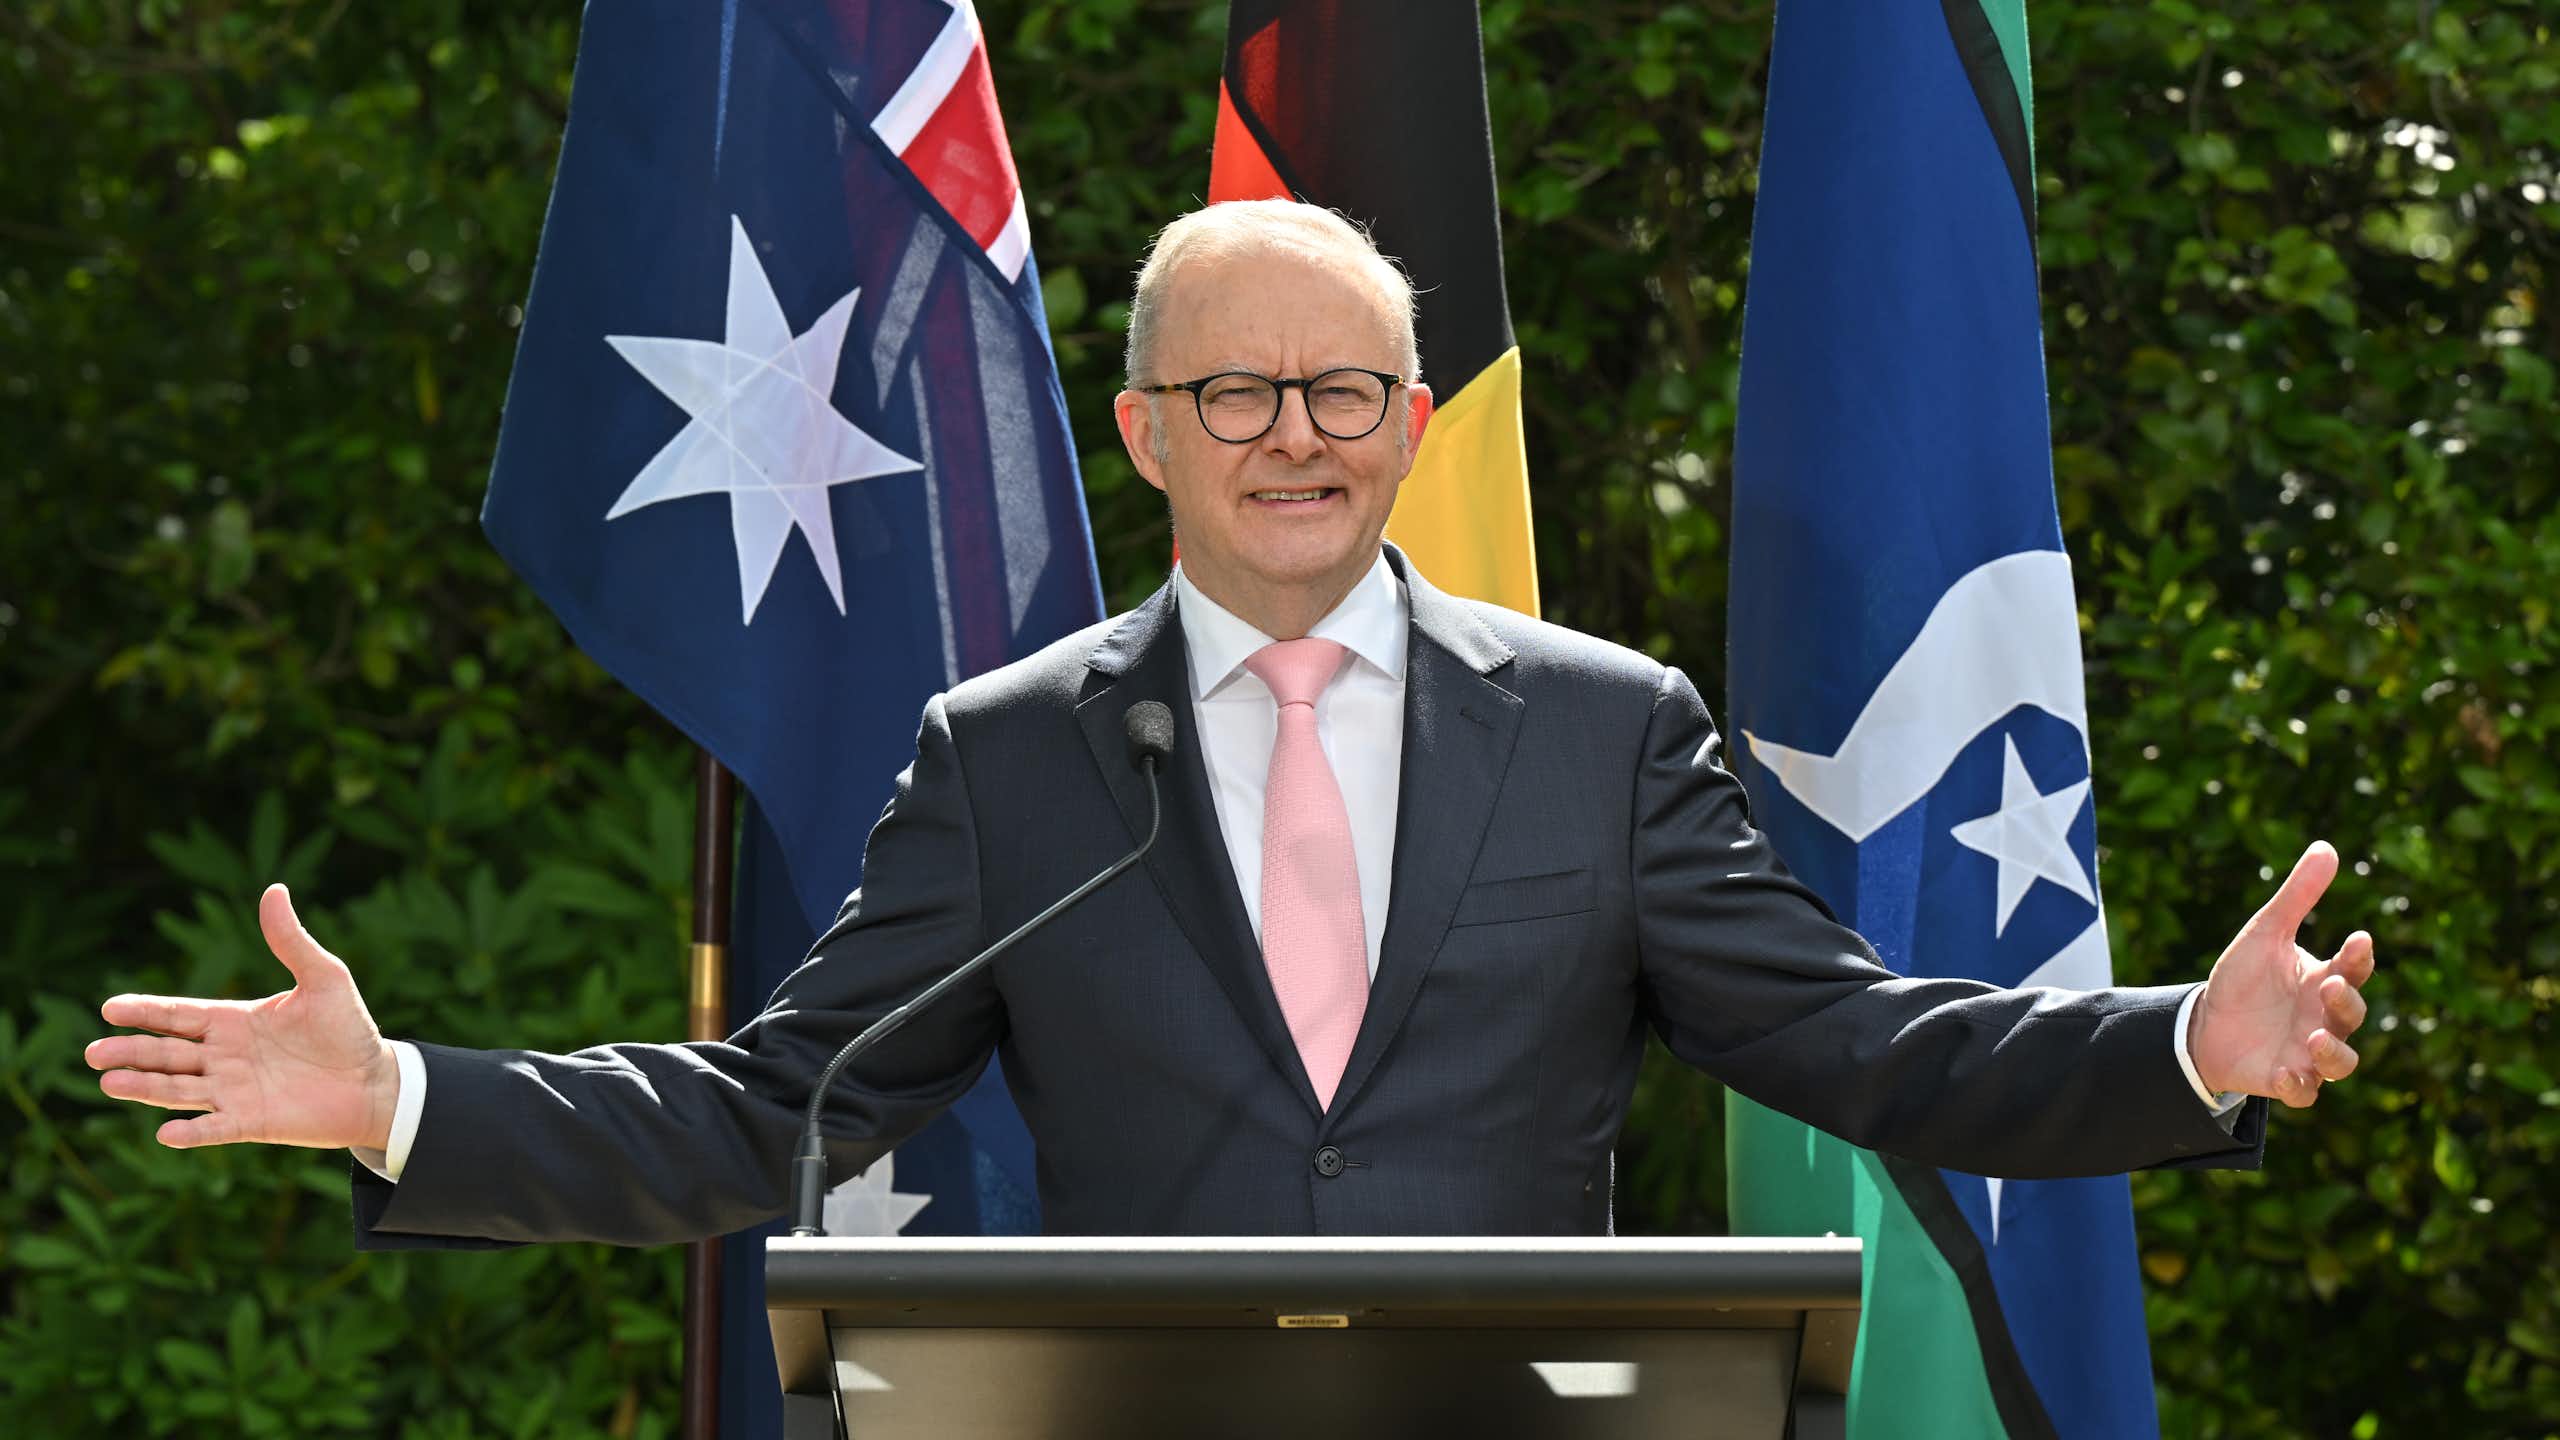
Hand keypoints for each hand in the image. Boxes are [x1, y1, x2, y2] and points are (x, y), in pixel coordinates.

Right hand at [88, 884, 399, 1150]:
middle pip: (167, 1053)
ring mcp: (234, 1091)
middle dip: (131, 1052)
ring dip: (145, 1088)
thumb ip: (291, 941)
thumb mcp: (323, 978)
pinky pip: (214, 1129)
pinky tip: (166, 1133)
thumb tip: (273, 890)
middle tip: (95, 1052)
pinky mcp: (251, 1122)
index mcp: (233, 1021)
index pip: (178, 1015)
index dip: (145, 1012)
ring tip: (109, 1083)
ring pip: (178, 1090)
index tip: (110, 1009)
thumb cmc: (348, 1029)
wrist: (376, 1081)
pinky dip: (192, 1132)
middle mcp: (224, 1057)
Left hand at [2188, 840, 2375, 1107]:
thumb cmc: (2243, 978)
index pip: (2354, 969)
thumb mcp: (2265, 932)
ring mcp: (2308, 1052)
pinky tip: (2283, 1073)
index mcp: (2324, 980)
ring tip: (2313, 1037)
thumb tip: (2327, 847)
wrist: (2204, 1024)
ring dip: (2334, 1053)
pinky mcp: (2285, 1080)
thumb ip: (2297, 897)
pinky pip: (2304, 1093)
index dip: (2359, 957)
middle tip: (2327, 985)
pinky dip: (2299, 1086)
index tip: (2357, 938)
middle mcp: (2324, 1019)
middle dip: (2346, 1002)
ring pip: (2342, 1062)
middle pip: (2352, 1015)